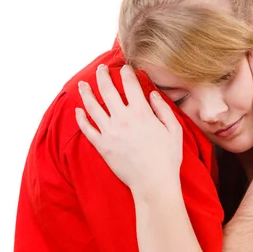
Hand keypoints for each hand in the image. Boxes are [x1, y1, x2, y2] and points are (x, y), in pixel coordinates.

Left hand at [75, 64, 182, 193]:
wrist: (153, 183)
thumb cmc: (167, 159)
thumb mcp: (174, 130)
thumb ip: (163, 109)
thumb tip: (152, 94)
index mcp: (141, 113)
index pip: (130, 84)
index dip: (126, 73)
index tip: (124, 68)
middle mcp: (123, 119)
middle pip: (107, 90)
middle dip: (102, 75)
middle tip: (100, 68)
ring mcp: (109, 132)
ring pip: (92, 106)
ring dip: (86, 93)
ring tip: (82, 84)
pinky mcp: (102, 146)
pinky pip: (87, 129)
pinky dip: (81, 118)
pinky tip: (78, 111)